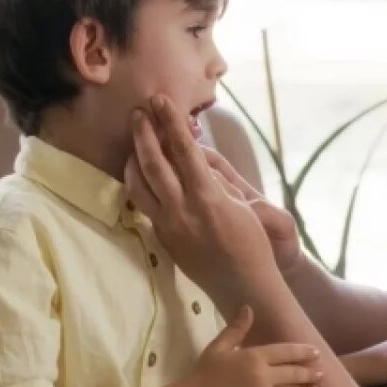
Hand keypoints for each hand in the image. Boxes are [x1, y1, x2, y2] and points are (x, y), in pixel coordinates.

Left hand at [126, 96, 282, 298]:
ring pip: (138, 186)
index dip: (170, 122)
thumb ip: (216, 180)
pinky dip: (140, 185)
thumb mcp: (241, 205)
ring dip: (134, 159)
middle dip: (144, 133)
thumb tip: (196, 159)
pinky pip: (145, 206)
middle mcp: (182, 210)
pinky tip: (141, 175)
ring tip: (134, 142)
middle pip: (153, 163)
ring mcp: (168, 226)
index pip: (184, 150)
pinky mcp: (162, 239)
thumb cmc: (252, 243)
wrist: (242, 286)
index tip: (159, 100)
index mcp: (207, 197)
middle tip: (137, 112)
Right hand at [186, 307, 322, 386]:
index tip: (315, 353)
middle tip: (321, 373)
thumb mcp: (219, 346)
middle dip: (310, 373)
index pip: (286, 352)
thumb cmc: (205, 373)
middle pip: (294, 373)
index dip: (303, 352)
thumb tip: (248, 308)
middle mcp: (263, 376)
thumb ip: (237, 329)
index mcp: (254, 356)